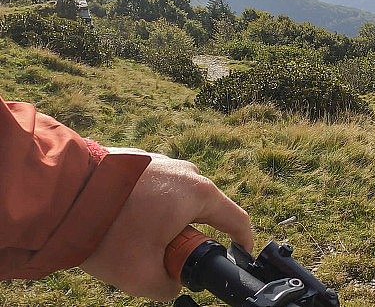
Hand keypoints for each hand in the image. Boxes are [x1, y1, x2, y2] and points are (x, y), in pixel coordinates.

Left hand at [79, 153, 252, 300]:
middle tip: (164, 258)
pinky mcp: (139, 160)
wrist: (61, 196)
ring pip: (175, 201)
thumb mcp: (142, 277)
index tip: (240, 257)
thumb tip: (172, 280)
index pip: (236, 220)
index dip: (242, 243)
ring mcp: (162, 161)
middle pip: (202, 212)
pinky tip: (121, 223)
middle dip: (189, 238)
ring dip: (165, 223)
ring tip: (135, 240)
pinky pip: (154, 189)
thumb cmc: (107, 232)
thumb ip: (169, 286)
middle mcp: (186, 172)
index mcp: (198, 193)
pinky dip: (145, 208)